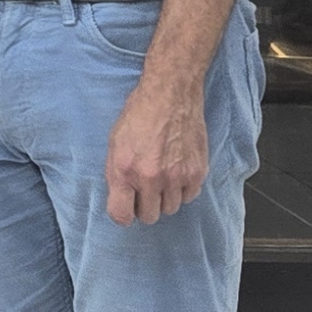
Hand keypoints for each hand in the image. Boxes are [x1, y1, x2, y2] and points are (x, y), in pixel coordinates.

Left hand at [104, 69, 210, 223]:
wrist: (170, 94)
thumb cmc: (139, 114)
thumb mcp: (115, 143)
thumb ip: (117, 174)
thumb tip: (123, 199)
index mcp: (125, 170)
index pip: (121, 215)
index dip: (123, 213)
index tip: (126, 206)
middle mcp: (150, 177)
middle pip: (149, 216)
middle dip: (145, 205)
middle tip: (145, 188)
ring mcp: (176, 177)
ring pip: (170, 209)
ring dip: (165, 197)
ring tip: (161, 175)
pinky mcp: (196, 172)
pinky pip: (188, 197)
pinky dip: (183, 189)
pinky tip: (177, 171)